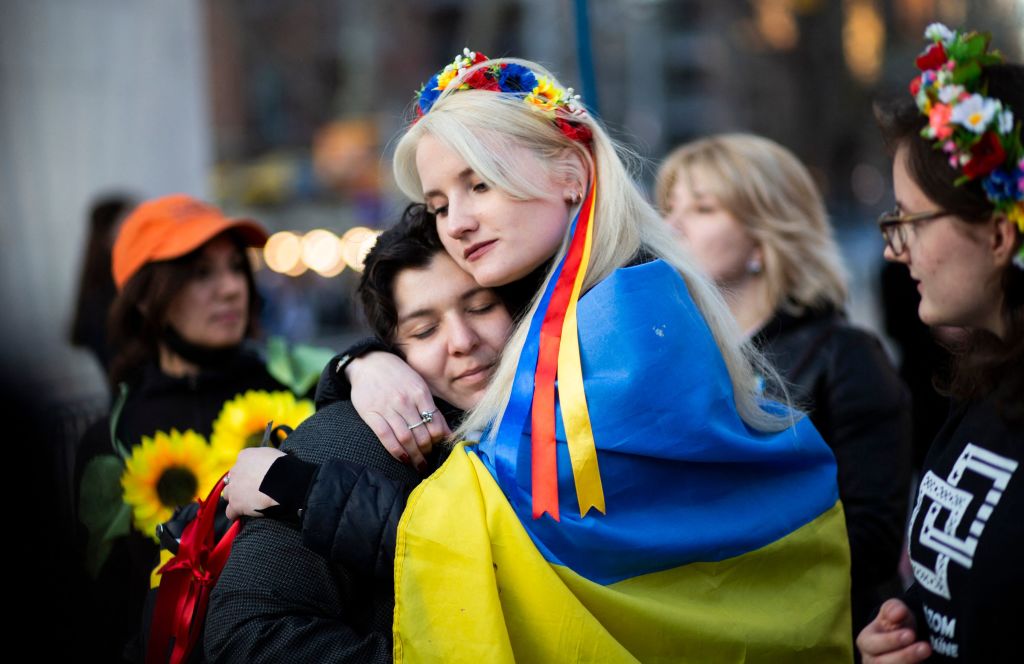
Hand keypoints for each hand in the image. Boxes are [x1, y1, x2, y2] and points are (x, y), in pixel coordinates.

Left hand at [223, 447, 285, 519]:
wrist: (284, 482)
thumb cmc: (283, 467)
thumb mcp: (271, 454)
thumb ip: (262, 458)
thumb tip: (264, 462)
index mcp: (245, 456)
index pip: (240, 464)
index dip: (247, 472)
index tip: (255, 477)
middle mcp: (236, 470)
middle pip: (232, 479)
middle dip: (239, 484)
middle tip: (252, 489)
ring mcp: (234, 488)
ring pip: (227, 494)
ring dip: (235, 498)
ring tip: (246, 503)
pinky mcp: (236, 504)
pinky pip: (230, 512)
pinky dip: (235, 514)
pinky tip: (241, 515)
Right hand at [346, 351, 450, 470]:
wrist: (369, 362)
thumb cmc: (397, 375)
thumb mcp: (419, 385)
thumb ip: (433, 409)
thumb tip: (448, 433)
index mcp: (420, 393)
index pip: (436, 423)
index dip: (439, 440)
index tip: (438, 447)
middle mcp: (405, 401)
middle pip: (422, 434)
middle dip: (427, 451)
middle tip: (427, 458)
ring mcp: (387, 407)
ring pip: (406, 438)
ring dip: (414, 455)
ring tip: (417, 463)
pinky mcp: (371, 413)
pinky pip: (386, 437)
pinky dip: (396, 451)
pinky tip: (402, 458)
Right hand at [857, 599, 931, 662]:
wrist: (907, 641)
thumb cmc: (897, 625)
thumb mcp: (894, 612)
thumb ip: (893, 608)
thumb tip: (896, 613)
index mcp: (866, 642)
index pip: (872, 644)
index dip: (891, 640)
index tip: (910, 634)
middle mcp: (870, 660)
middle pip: (881, 663)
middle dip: (905, 655)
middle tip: (925, 647)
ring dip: (911, 662)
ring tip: (927, 651)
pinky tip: (925, 663)